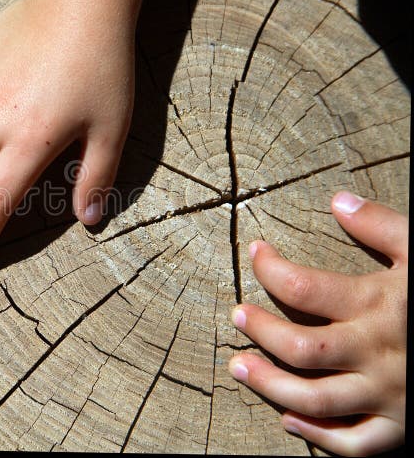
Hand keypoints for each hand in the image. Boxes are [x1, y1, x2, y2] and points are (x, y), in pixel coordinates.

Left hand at [229, 191, 406, 455]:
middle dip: (260, 331)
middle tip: (236, 316)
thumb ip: (383, 226)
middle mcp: (377, 352)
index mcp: (379, 305)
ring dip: (269, 383)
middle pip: (299, 347)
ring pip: (314, 398)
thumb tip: (339, 200)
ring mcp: (389, 395)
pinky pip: (353, 443)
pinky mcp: (402, 427)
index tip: (256, 253)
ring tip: (239, 365)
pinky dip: (317, 434)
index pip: (302, 286)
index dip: (268, 267)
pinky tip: (288, 416)